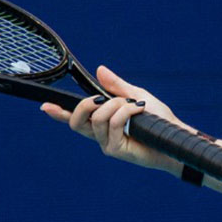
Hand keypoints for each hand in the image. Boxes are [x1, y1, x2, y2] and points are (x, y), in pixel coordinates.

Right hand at [41, 65, 186, 173]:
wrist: (176, 136)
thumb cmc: (159, 120)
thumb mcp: (136, 96)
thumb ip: (116, 86)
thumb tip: (99, 70)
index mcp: (102, 122)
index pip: (75, 118)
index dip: (58, 113)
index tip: (45, 105)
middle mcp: (101, 135)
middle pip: (76, 122)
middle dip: (84, 104)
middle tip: (100, 98)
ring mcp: (107, 144)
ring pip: (96, 119)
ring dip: (115, 106)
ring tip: (133, 106)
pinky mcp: (116, 150)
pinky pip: (112, 125)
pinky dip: (124, 112)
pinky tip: (137, 111)